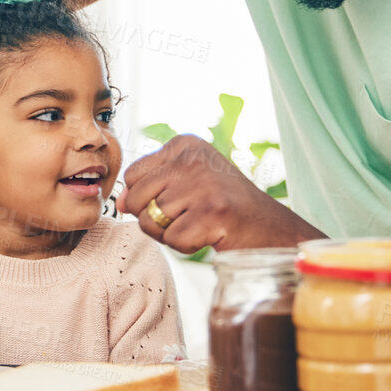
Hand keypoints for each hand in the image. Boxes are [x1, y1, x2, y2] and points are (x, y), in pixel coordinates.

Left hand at [121, 134, 325, 253]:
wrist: (271, 230)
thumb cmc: (224, 209)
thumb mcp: (185, 186)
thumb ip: (148, 189)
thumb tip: (119, 203)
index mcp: (186, 144)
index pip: (134, 175)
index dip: (149, 198)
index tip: (183, 200)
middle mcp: (194, 158)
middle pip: (138, 198)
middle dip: (156, 219)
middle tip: (191, 218)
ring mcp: (204, 184)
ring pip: (151, 221)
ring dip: (173, 234)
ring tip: (202, 225)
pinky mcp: (212, 212)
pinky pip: (172, 240)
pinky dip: (188, 246)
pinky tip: (211, 235)